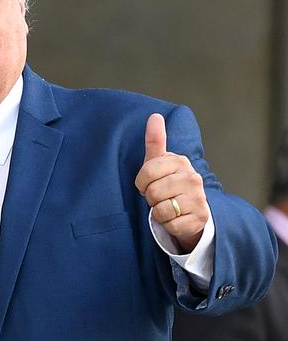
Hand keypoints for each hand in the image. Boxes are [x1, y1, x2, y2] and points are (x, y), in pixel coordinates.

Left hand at [135, 113, 208, 252]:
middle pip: (153, 193)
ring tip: (167, 206)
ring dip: (159, 212)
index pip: (147, 173)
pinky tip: (176, 217)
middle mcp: (193, 178)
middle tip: (160, 197)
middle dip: (151, 198)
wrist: (192, 209)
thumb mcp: (160, 161)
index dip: (142, 182)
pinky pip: (171, 225)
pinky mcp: (199, 219)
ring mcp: (199, 199)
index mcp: (180, 162)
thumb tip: (155, 115)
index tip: (148, 183)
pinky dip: (168, 224)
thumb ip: (156, 140)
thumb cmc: (169, 182)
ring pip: (161, 210)